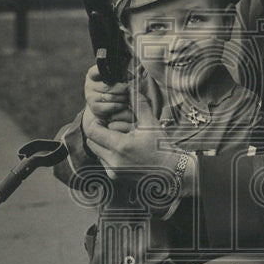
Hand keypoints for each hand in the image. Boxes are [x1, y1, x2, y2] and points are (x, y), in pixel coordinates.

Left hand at [82, 91, 196, 193]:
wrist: (171, 172)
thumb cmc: (162, 147)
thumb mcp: (151, 123)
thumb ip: (139, 104)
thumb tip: (131, 86)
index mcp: (121, 146)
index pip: (92, 131)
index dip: (95, 121)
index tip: (103, 116)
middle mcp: (114, 161)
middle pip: (92, 142)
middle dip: (98, 132)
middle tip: (110, 125)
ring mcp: (113, 171)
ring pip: (96, 152)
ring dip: (102, 143)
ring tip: (118, 137)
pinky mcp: (115, 176)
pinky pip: (103, 161)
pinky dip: (108, 153)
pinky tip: (122, 150)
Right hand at [84, 64, 131, 122]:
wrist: (100, 103)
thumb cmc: (109, 87)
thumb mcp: (113, 78)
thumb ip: (121, 73)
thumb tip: (131, 76)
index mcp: (92, 75)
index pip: (98, 71)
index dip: (109, 71)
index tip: (120, 74)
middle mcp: (89, 85)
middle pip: (108, 86)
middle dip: (122, 88)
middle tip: (130, 88)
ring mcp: (90, 97)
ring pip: (111, 97)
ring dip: (123, 97)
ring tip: (128, 96)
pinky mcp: (95, 108)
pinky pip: (111, 106)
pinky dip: (120, 105)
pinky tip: (124, 104)